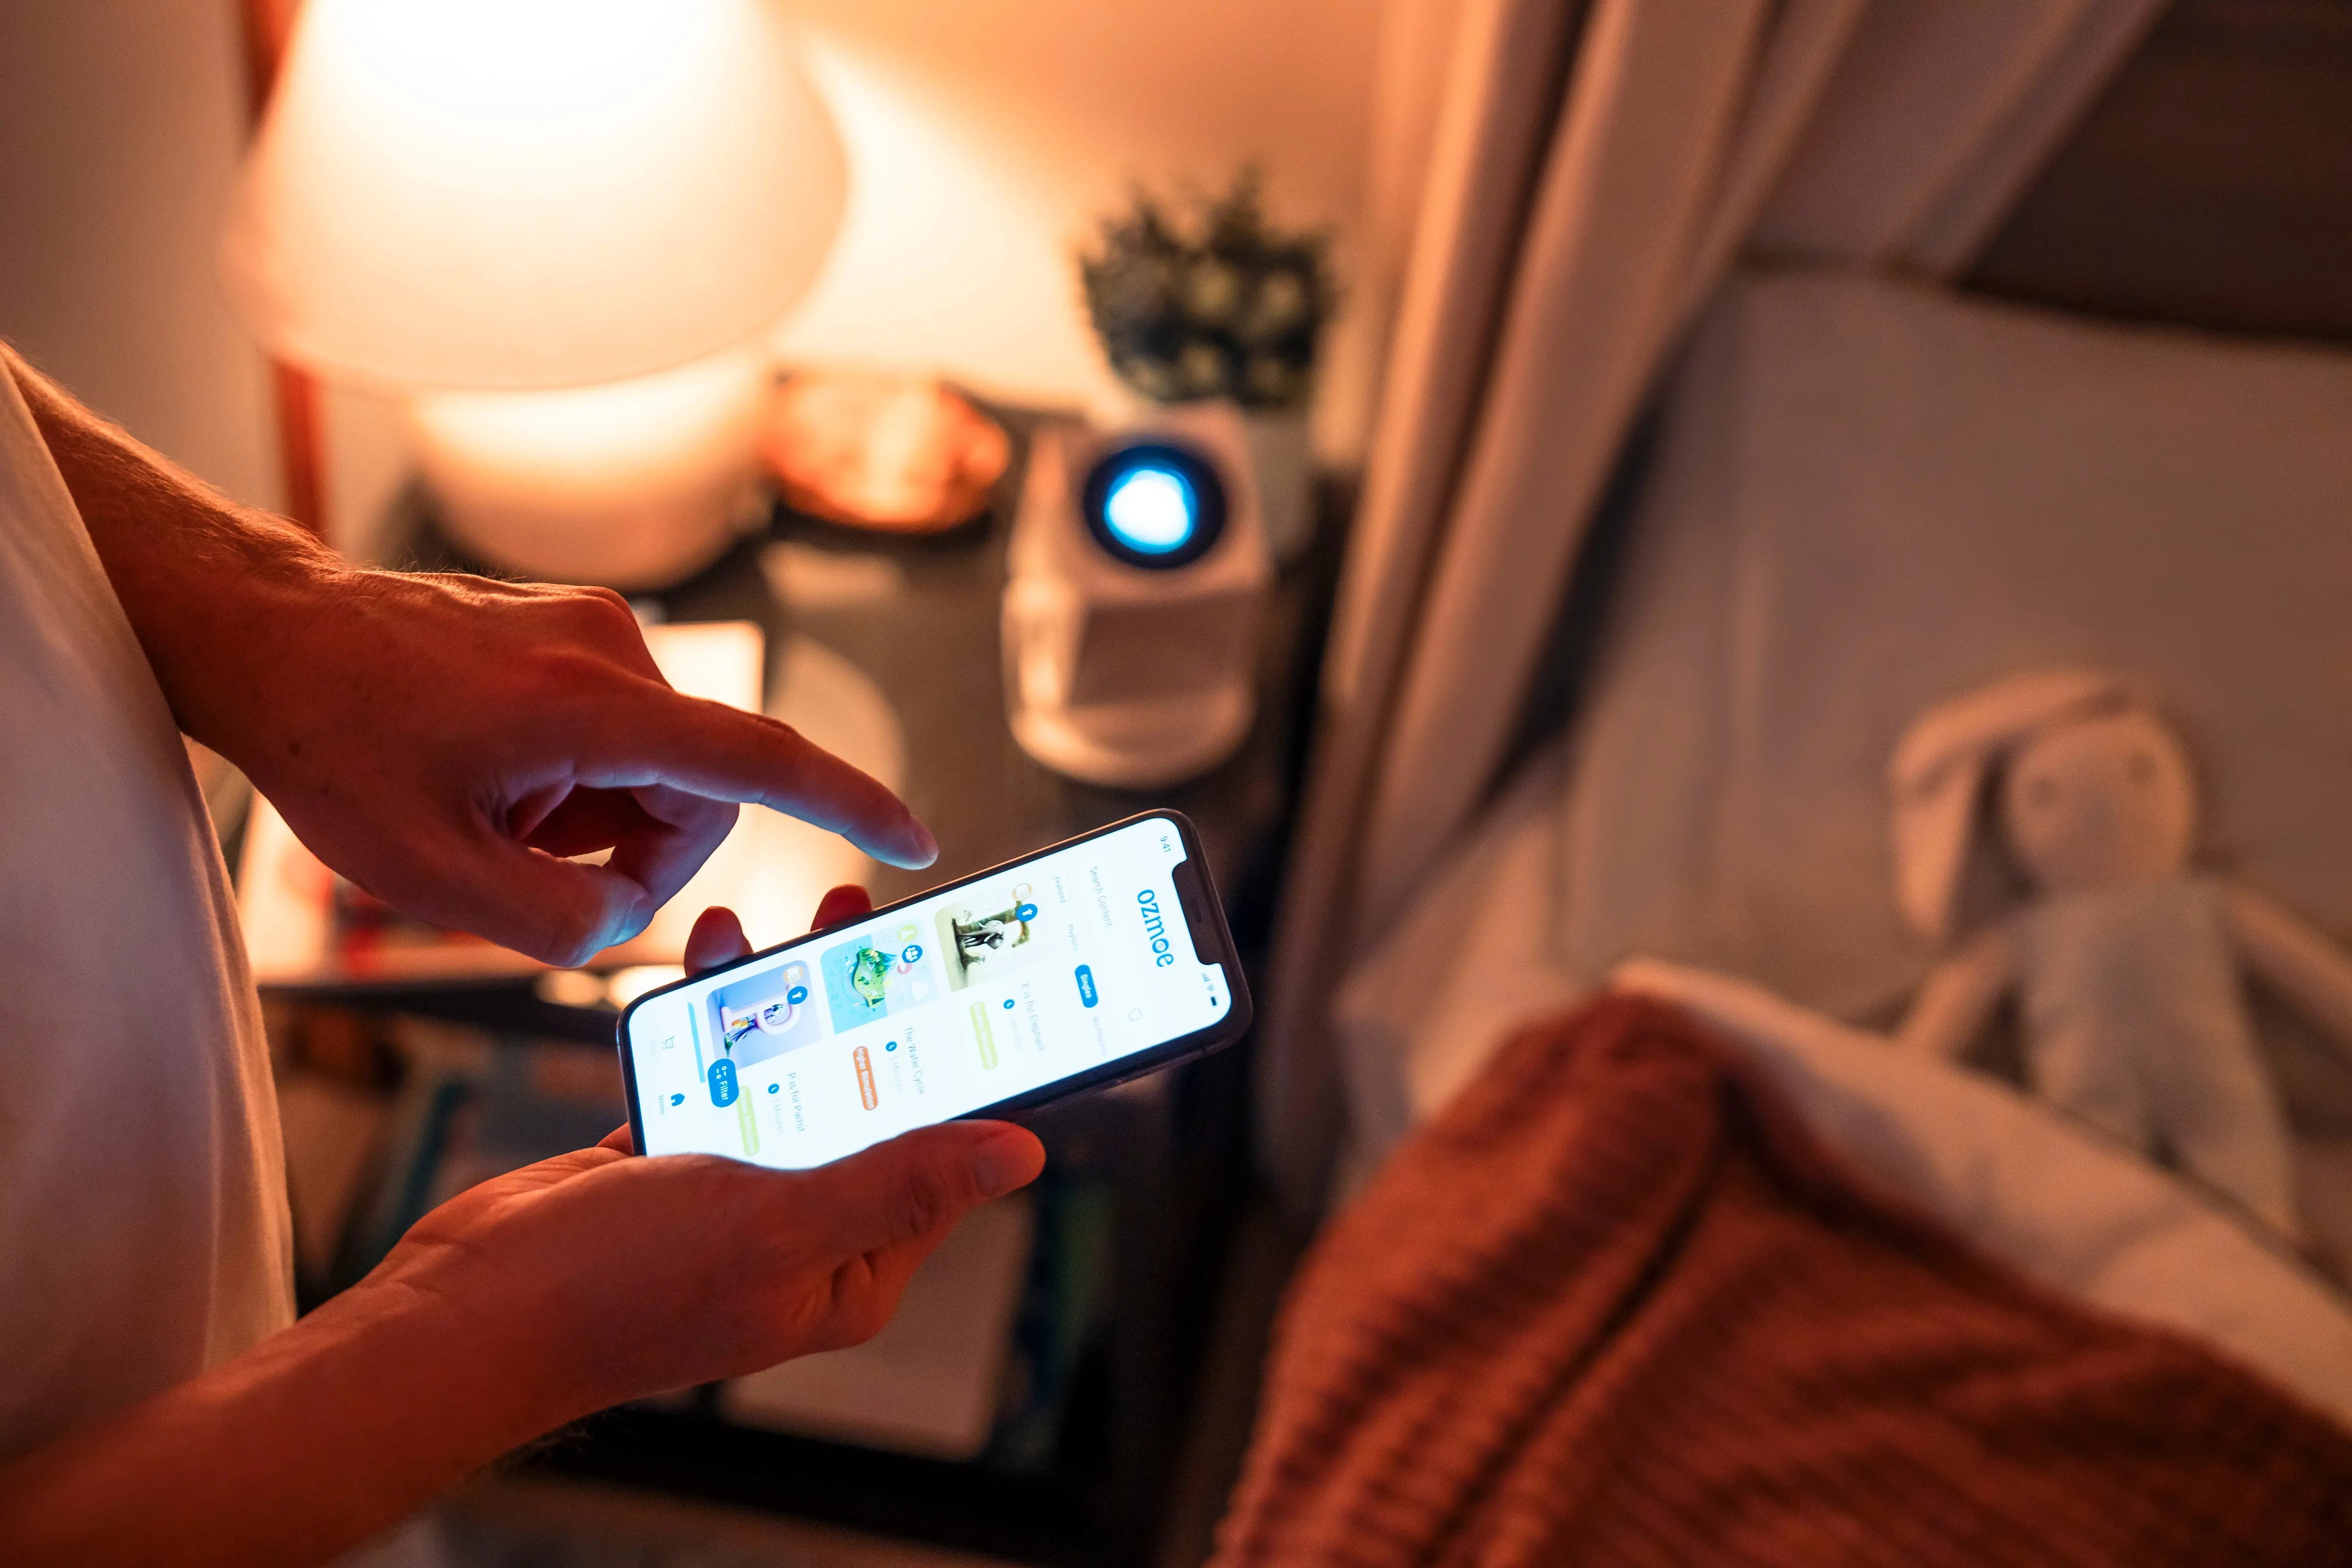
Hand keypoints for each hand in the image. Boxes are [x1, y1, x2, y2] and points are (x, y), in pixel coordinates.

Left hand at [191, 571, 935, 965]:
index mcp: (593, 707)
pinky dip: (577, 778)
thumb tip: (619, 924)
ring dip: (598, 818)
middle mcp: (614, 651)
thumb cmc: (336, 746)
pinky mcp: (573, 628)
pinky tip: (496, 782)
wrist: (269, 635)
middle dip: (643, 852)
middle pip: (702, 788)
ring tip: (500, 822)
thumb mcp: (430, 876)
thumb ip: (552, 925)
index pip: (761, 760)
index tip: (915, 839)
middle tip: (541, 878)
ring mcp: (595, 631)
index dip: (851, 805)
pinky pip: (620, 727)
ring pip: (658, 764)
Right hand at [360, 885, 1043, 1421]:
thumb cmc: (617, 1292)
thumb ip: (898, 1182)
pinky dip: (720, 1013)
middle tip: (880, 925)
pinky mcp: (671, 1156)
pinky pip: (718, 1068)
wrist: (466, 1307)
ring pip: (791, 1070)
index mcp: (852, 1266)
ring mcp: (735, 1191)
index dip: (965, 1069)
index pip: (940, 1157)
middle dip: (877, 1009)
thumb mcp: (777, 1226)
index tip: (982, 984)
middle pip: (867, 1098)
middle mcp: (805, 1229)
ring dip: (797, 996)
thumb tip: (1021, 1154)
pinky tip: (720, 955)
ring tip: (808, 918)